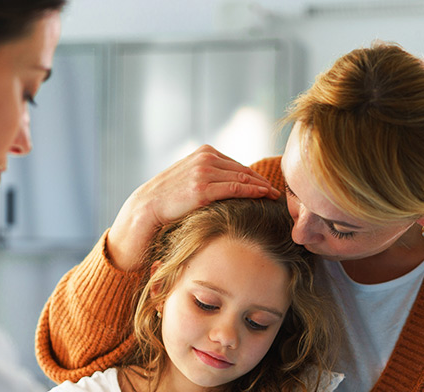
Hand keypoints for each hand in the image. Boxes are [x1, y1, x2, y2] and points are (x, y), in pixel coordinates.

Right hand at [107, 145, 279, 269]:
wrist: (145, 208)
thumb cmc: (169, 199)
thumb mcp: (190, 179)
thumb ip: (209, 176)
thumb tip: (230, 184)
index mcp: (205, 152)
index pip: (237, 164)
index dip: (254, 176)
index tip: (268, 186)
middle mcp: (206, 157)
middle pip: (243, 170)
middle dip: (261, 181)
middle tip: (278, 192)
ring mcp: (204, 171)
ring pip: (242, 178)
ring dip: (261, 187)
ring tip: (274, 196)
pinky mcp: (202, 188)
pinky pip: (234, 188)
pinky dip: (252, 191)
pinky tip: (264, 196)